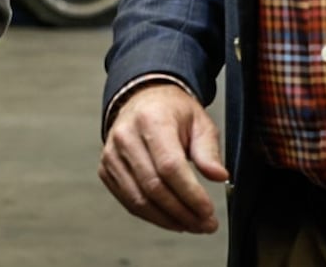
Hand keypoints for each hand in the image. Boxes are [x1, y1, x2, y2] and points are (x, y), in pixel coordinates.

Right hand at [99, 83, 228, 233]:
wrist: (143, 101)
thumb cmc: (173, 113)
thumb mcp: (200, 123)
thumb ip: (209, 151)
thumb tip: (219, 176)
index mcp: (152, 120)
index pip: (169, 166)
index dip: (190, 194)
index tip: (209, 212)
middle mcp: (125, 136)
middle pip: (153, 186)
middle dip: (183, 212)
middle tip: (205, 225)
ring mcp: (112, 153)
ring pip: (138, 199)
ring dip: (168, 219)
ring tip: (191, 225)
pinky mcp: (106, 168)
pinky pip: (127, 200)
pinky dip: (151, 215)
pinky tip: (171, 218)